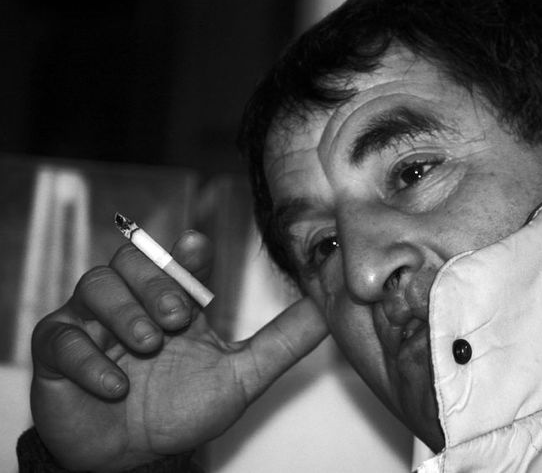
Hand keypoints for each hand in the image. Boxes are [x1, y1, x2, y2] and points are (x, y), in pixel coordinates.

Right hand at [30, 231, 327, 470]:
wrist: (139, 459)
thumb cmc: (185, 410)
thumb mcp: (242, 375)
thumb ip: (283, 341)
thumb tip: (327, 309)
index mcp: (176, 301)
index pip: (178, 260)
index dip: (186, 250)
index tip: (198, 246)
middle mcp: (133, 303)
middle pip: (132, 261)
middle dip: (155, 282)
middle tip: (179, 316)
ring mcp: (92, 325)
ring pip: (94, 285)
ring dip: (124, 313)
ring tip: (149, 344)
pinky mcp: (58, 353)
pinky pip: (61, 338)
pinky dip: (89, 359)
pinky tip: (115, 385)